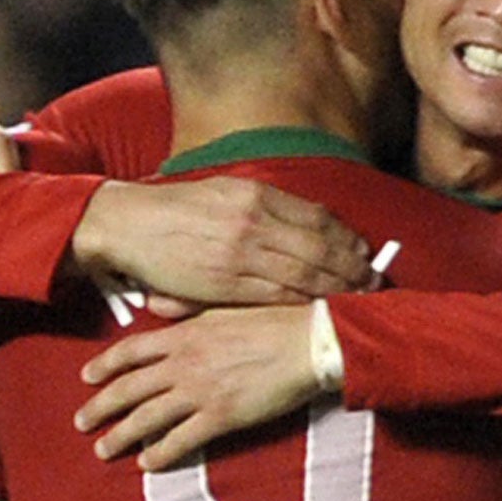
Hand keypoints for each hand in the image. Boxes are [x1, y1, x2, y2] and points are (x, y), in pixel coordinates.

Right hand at [70, 178, 373, 313]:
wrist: (127, 225)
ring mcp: (241, 253)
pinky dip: (305, 301)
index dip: (347, 237)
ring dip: (338, 287)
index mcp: (255, 195)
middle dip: (353, 266)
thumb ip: (260, 206)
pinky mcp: (225, 282)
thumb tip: (300, 221)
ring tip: (359, 298)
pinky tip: (320, 307)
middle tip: (374, 281)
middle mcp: (254, 220)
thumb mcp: (221, 193)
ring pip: (306, 273)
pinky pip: (277, 294)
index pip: (318, 216)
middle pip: (321, 246)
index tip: (364, 251)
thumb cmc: (170, 211)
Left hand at [73, 304, 321, 469]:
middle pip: (128, 388)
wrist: (310, 341)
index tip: (86, 377)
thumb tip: (154, 306)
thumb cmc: (272, 320)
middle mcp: (183, 363)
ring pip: (146, 418)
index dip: (104, 366)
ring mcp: (200, 391)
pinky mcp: (221, 417)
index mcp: (182, 334)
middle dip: (100, 407)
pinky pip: (180, 440)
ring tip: (103, 450)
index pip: (129, 351)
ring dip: (120, 435)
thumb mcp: (221, 305)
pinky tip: (146, 463)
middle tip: (80, 422)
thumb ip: (184, 310)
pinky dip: (159, 453)